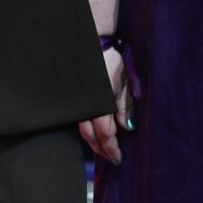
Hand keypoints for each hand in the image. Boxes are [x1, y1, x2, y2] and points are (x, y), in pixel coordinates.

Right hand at [79, 46, 130, 163]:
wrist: (92, 44)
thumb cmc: (111, 62)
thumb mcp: (123, 82)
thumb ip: (124, 105)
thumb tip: (127, 127)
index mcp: (100, 102)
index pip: (104, 133)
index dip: (111, 148)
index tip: (118, 159)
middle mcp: (86, 106)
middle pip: (90, 135)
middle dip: (101, 149)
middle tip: (111, 159)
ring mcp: (78, 103)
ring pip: (82, 130)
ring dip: (93, 143)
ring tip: (103, 150)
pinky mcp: (75, 100)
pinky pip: (78, 121)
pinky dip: (87, 131)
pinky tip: (93, 135)